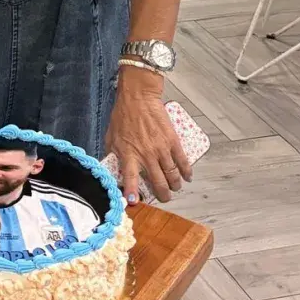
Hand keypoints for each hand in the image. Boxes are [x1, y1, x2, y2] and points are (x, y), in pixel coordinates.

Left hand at [105, 80, 191, 203]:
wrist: (138, 98)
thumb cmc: (123, 116)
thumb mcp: (111, 137)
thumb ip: (113, 154)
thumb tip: (113, 167)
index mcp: (129, 154)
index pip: (131, 178)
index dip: (132, 192)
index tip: (135, 202)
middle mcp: (146, 155)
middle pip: (158, 182)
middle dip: (163, 194)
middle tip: (164, 198)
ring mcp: (161, 149)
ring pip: (172, 174)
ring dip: (175, 184)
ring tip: (175, 188)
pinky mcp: (172, 141)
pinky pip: (182, 160)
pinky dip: (186, 171)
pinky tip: (187, 177)